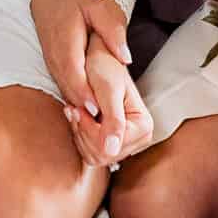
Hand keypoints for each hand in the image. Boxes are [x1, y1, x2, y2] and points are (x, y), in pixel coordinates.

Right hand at [30, 0, 131, 131]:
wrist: (46, 1)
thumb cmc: (74, 3)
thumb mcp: (98, 8)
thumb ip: (112, 30)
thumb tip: (126, 57)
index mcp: (66, 44)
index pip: (73, 73)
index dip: (85, 94)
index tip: (99, 111)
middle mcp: (56, 60)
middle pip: (70, 90)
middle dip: (86, 111)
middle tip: (106, 130)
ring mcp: (53, 67)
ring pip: (67, 94)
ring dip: (83, 111)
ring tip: (103, 128)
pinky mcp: (55, 72)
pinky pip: (66, 91)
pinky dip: (79, 104)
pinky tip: (95, 115)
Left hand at [64, 42, 152, 168]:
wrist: (99, 60)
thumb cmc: (104, 66)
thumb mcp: (108, 89)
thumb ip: (113, 120)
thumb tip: (111, 151)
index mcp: (144, 126)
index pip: (109, 148)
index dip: (89, 130)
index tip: (77, 109)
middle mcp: (139, 139)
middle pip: (102, 155)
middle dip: (83, 131)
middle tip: (73, 108)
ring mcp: (126, 143)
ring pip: (94, 156)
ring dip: (79, 132)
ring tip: (75, 109)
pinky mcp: (112, 143)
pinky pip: (90, 152)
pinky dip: (80, 134)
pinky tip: (78, 116)